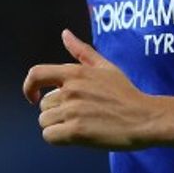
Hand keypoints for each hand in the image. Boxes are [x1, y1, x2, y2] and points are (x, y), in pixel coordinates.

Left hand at [22, 29, 158, 149]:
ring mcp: (73, 111)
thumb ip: (82, 51)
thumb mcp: (105, 66)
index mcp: (75, 73)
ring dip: (57, 126)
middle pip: (43, 105)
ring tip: (79, 124)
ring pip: (45, 122)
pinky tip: (74, 136)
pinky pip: (50, 136)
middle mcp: (70, 90)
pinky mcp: (77, 132)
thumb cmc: (126, 93)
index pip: (36, 74)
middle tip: (77, 115)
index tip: (35, 96)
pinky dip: (58, 139)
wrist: (144, 118)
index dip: (29, 86)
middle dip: (55, 112)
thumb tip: (65, 33)